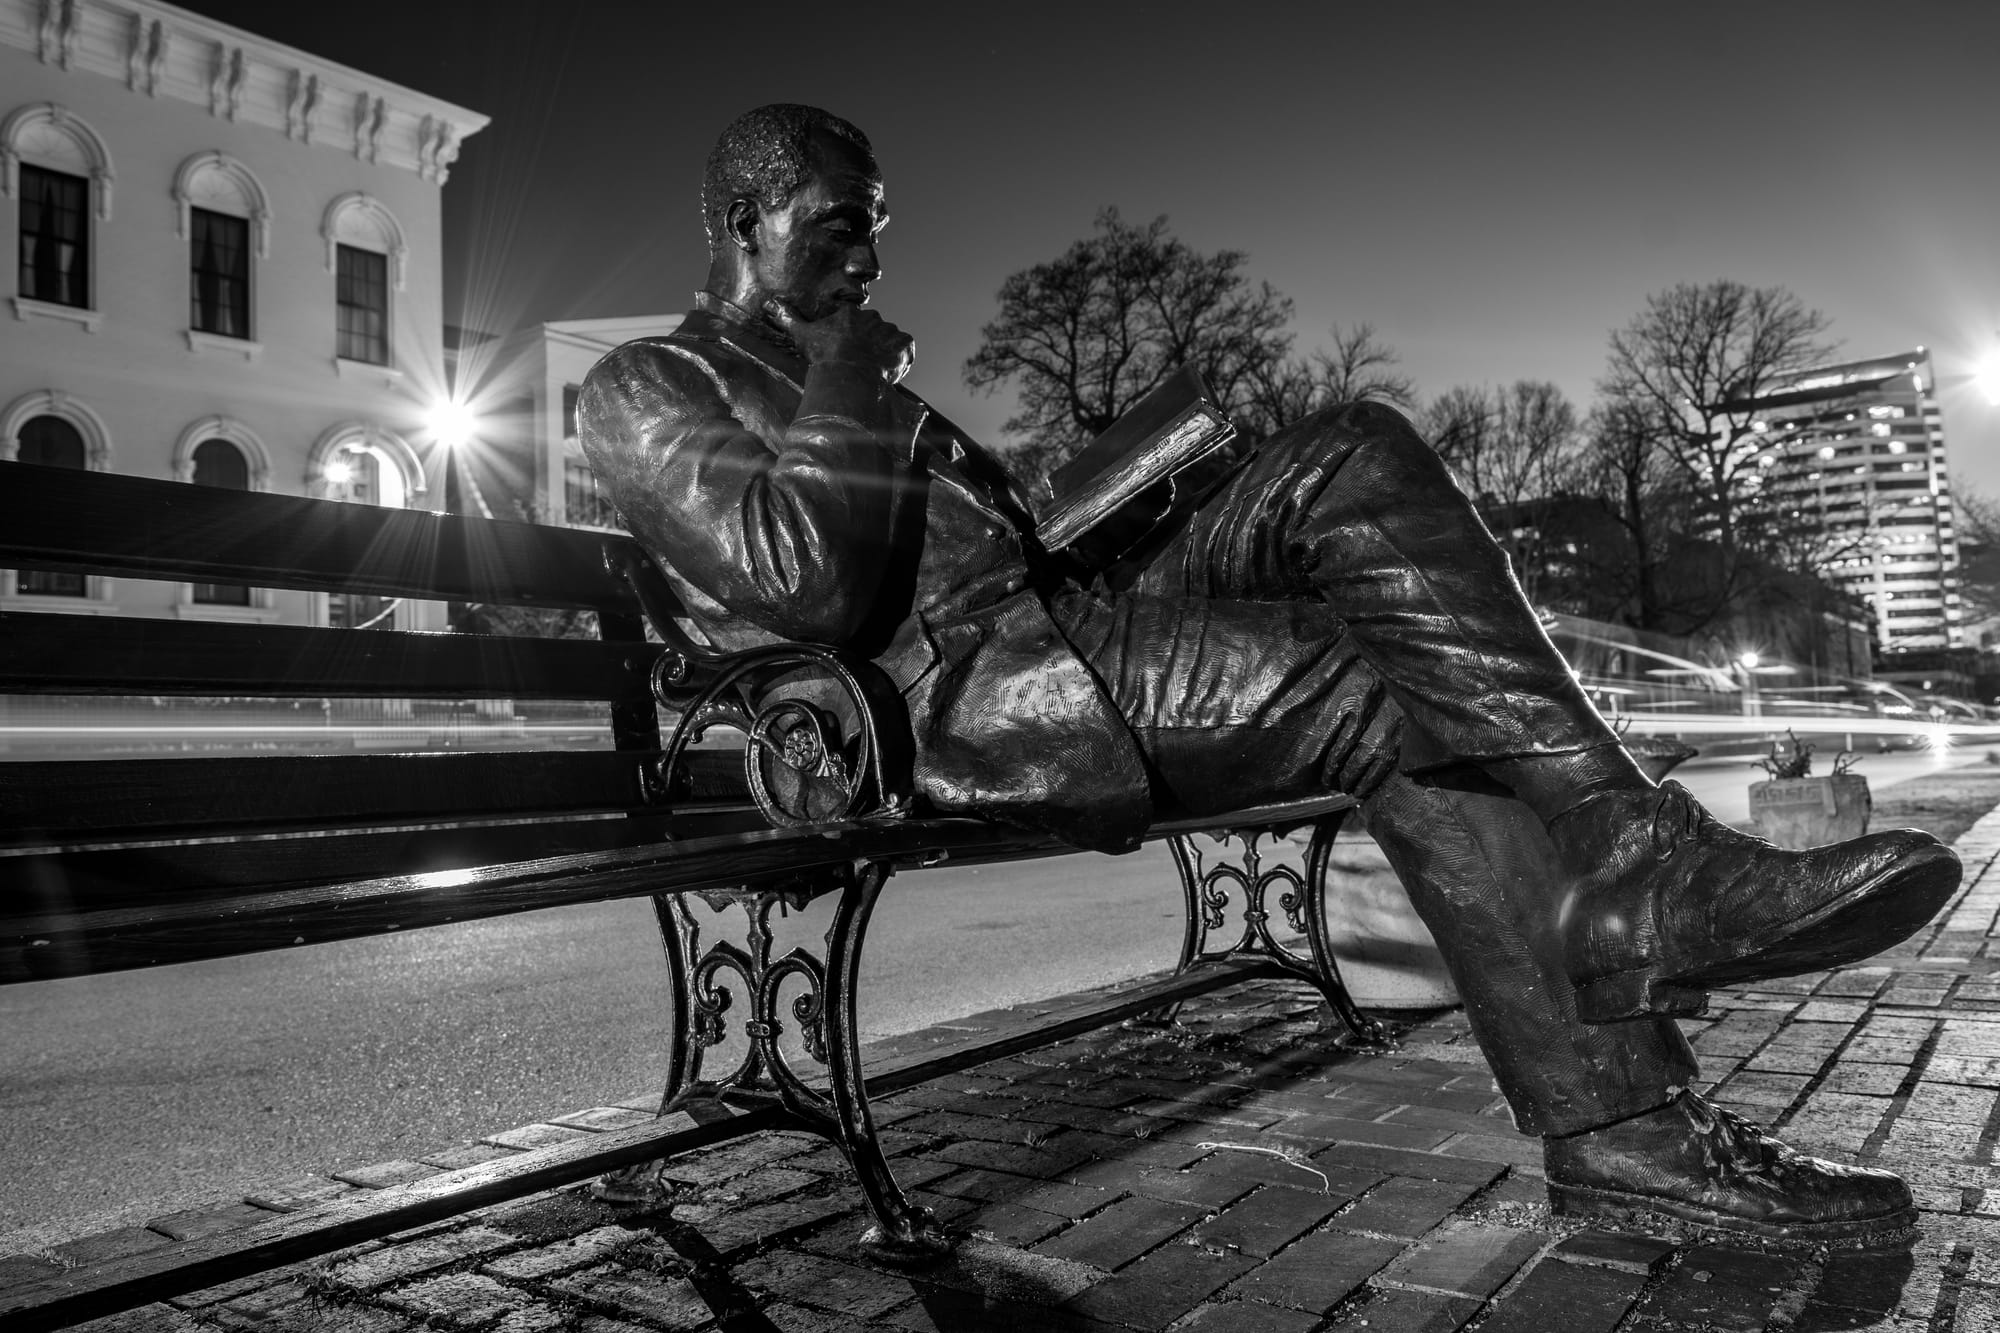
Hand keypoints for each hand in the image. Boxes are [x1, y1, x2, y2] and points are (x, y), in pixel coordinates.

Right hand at [765, 299, 913, 384]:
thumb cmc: (824, 354)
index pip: (853, 323)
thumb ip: (787, 318)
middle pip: (873, 331)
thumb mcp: (801, 335)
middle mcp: (873, 317)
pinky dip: (902, 359)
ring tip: (873, 371)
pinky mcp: (903, 345)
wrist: (848, 373)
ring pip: (889, 340)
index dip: (850, 340)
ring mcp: (889, 331)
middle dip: (868, 345)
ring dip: (885, 353)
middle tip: (859, 365)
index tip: (845, 353)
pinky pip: (906, 350)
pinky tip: (889, 371)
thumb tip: (770, 304)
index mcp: (850, 314)